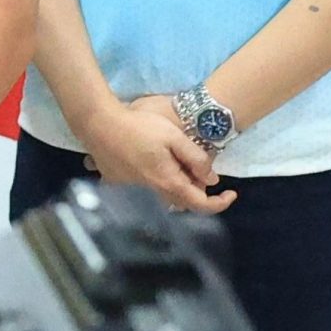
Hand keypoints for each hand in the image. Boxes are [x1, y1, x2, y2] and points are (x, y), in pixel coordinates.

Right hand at [76, 97, 236, 214]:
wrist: (98, 125)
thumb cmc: (138, 127)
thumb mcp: (174, 136)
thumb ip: (195, 158)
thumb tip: (212, 179)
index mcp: (168, 183)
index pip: (201, 205)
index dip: (221, 203)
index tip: (231, 193)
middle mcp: (152, 194)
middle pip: (182, 202)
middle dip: (196, 190)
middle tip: (197, 167)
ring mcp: (133, 193)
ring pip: (164, 199)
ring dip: (176, 187)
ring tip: (176, 164)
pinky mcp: (119, 187)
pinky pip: (145, 193)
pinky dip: (156, 184)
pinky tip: (151, 163)